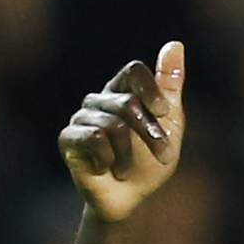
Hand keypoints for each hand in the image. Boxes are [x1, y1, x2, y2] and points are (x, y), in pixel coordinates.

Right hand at [59, 42, 185, 222]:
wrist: (130, 199)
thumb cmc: (149, 162)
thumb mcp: (169, 124)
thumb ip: (169, 86)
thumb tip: (175, 44)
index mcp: (122, 90)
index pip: (133, 71)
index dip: (150, 90)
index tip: (163, 112)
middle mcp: (99, 99)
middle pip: (128, 103)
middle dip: (151, 134)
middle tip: (164, 155)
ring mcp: (81, 117)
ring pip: (113, 125)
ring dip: (131, 155)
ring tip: (128, 168)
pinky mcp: (67, 139)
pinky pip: (94, 139)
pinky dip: (109, 160)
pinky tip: (106, 168)